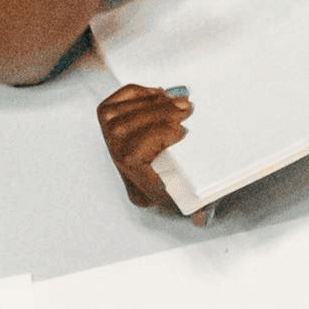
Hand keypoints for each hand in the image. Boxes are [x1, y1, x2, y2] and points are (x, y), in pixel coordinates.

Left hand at [95, 82, 208, 219]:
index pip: (133, 160)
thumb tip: (200, 216)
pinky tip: (162, 94)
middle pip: (130, 133)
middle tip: (187, 110)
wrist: (157, 166)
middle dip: (161, 116)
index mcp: (136, 186)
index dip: (157, 139)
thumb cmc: (176, 181)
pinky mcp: (108, 114)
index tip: (182, 132)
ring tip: (181, 102)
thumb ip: (198, 208)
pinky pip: (123, 98)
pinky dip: (143, 93)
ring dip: (157, 104)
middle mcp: (118, 162)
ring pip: (126, 114)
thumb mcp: (188, 198)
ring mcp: (109, 137)